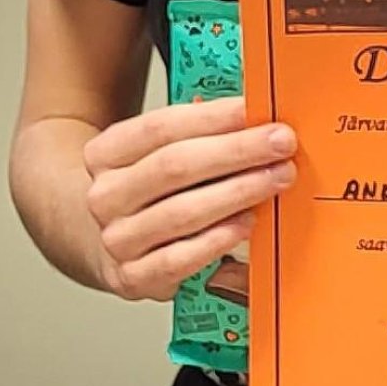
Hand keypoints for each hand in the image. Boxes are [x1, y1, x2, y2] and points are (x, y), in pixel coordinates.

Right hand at [78, 96, 294, 301]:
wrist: (105, 244)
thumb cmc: (147, 194)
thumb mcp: (154, 156)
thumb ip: (196, 135)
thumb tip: (254, 116)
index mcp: (105, 154)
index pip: (161, 127)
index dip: (214, 116)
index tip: (256, 108)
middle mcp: (106, 196)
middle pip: (175, 166)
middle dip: (237, 151)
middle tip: (281, 143)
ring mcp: (117, 239)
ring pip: (182, 212)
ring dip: (238, 191)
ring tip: (277, 178)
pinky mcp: (133, 277)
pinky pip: (180, 259)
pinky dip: (218, 240)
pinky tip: (246, 224)